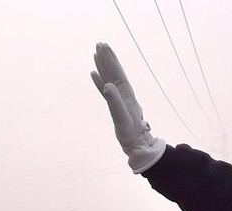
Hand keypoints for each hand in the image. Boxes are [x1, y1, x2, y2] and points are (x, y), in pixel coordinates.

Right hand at [91, 43, 164, 172]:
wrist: (137, 144)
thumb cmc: (131, 134)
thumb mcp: (123, 118)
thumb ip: (115, 102)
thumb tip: (107, 85)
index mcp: (126, 93)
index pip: (116, 72)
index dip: (110, 60)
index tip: (103, 47)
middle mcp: (123, 93)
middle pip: (114, 71)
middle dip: (107, 58)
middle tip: (99, 44)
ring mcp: (119, 98)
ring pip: (109, 77)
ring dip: (103, 66)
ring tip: (96, 53)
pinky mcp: (115, 105)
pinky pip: (105, 89)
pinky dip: (99, 80)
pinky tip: (94, 74)